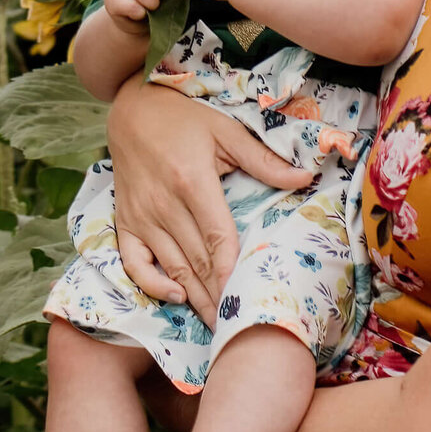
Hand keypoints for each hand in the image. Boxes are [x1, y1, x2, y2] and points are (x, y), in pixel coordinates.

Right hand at [107, 76, 311, 325]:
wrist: (131, 106)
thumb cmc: (183, 117)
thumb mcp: (226, 130)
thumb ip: (263, 159)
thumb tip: (305, 176)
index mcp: (192, 181)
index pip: (217, 238)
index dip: (233, 272)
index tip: (249, 298)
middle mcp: (164, 204)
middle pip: (197, 261)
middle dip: (220, 296)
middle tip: (240, 325)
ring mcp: (141, 216)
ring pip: (172, 267)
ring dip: (196, 299)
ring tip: (218, 325)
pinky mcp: (125, 221)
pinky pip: (134, 262)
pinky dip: (152, 284)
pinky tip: (176, 297)